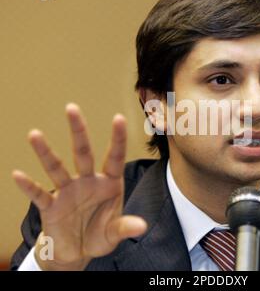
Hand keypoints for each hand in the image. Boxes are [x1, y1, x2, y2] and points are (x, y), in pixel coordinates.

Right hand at [12, 103, 146, 269]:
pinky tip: (18, 175)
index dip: (117, 138)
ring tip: (34, 134)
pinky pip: (39, 194)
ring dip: (46, 153)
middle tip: (72, 108)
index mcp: (109, 183)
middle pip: (83, 153)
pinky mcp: (51, 206)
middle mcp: (88, 182)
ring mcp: (68, 192)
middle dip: (78, 131)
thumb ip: (125, 227)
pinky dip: (29, 187)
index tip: (119, 117)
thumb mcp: (115, 233)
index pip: (114, 157)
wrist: (77, 251)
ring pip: (57, 168)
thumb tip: (142, 227)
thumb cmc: (100, 235)